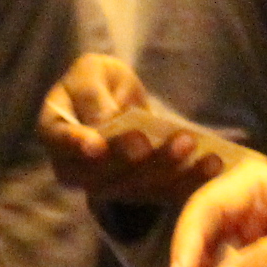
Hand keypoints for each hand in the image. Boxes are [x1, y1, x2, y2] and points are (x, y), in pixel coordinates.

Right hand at [39, 53, 242, 209]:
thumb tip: (105, 123)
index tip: (96, 145)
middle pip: (103, 173)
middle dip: (137, 158)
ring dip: (167, 169)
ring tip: (191, 144)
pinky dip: (188, 181)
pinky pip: (162, 192)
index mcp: (55, 135)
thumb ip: (92, 95)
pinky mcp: (137, 193)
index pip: (60, 143)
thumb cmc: (97, 82)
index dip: (76, 145)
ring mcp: (107, 186)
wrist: (115, 100)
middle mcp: (75, 170)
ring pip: (135, 187)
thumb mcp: (90, 72)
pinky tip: (211, 165)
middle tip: (164, 139)